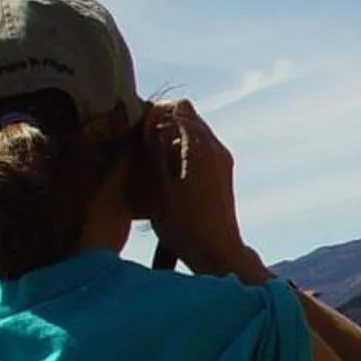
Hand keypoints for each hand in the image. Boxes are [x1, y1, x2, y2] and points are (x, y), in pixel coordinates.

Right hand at [139, 100, 265, 280]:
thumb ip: (153, 152)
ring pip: (194, 132)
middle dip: (163, 122)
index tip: (138, 129)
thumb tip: (146, 126)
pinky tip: (165, 171)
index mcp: (202, 148)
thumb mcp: (158, 188)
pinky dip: (181, 150)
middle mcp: (217, 149)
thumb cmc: (186, 225)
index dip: (155, 112)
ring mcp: (222, 160)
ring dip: (171, 137)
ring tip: (149, 156)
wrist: (218, 253)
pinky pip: (200, 148)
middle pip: (188, 116)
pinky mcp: (222, 173)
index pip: (179, 108)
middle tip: (139, 140)